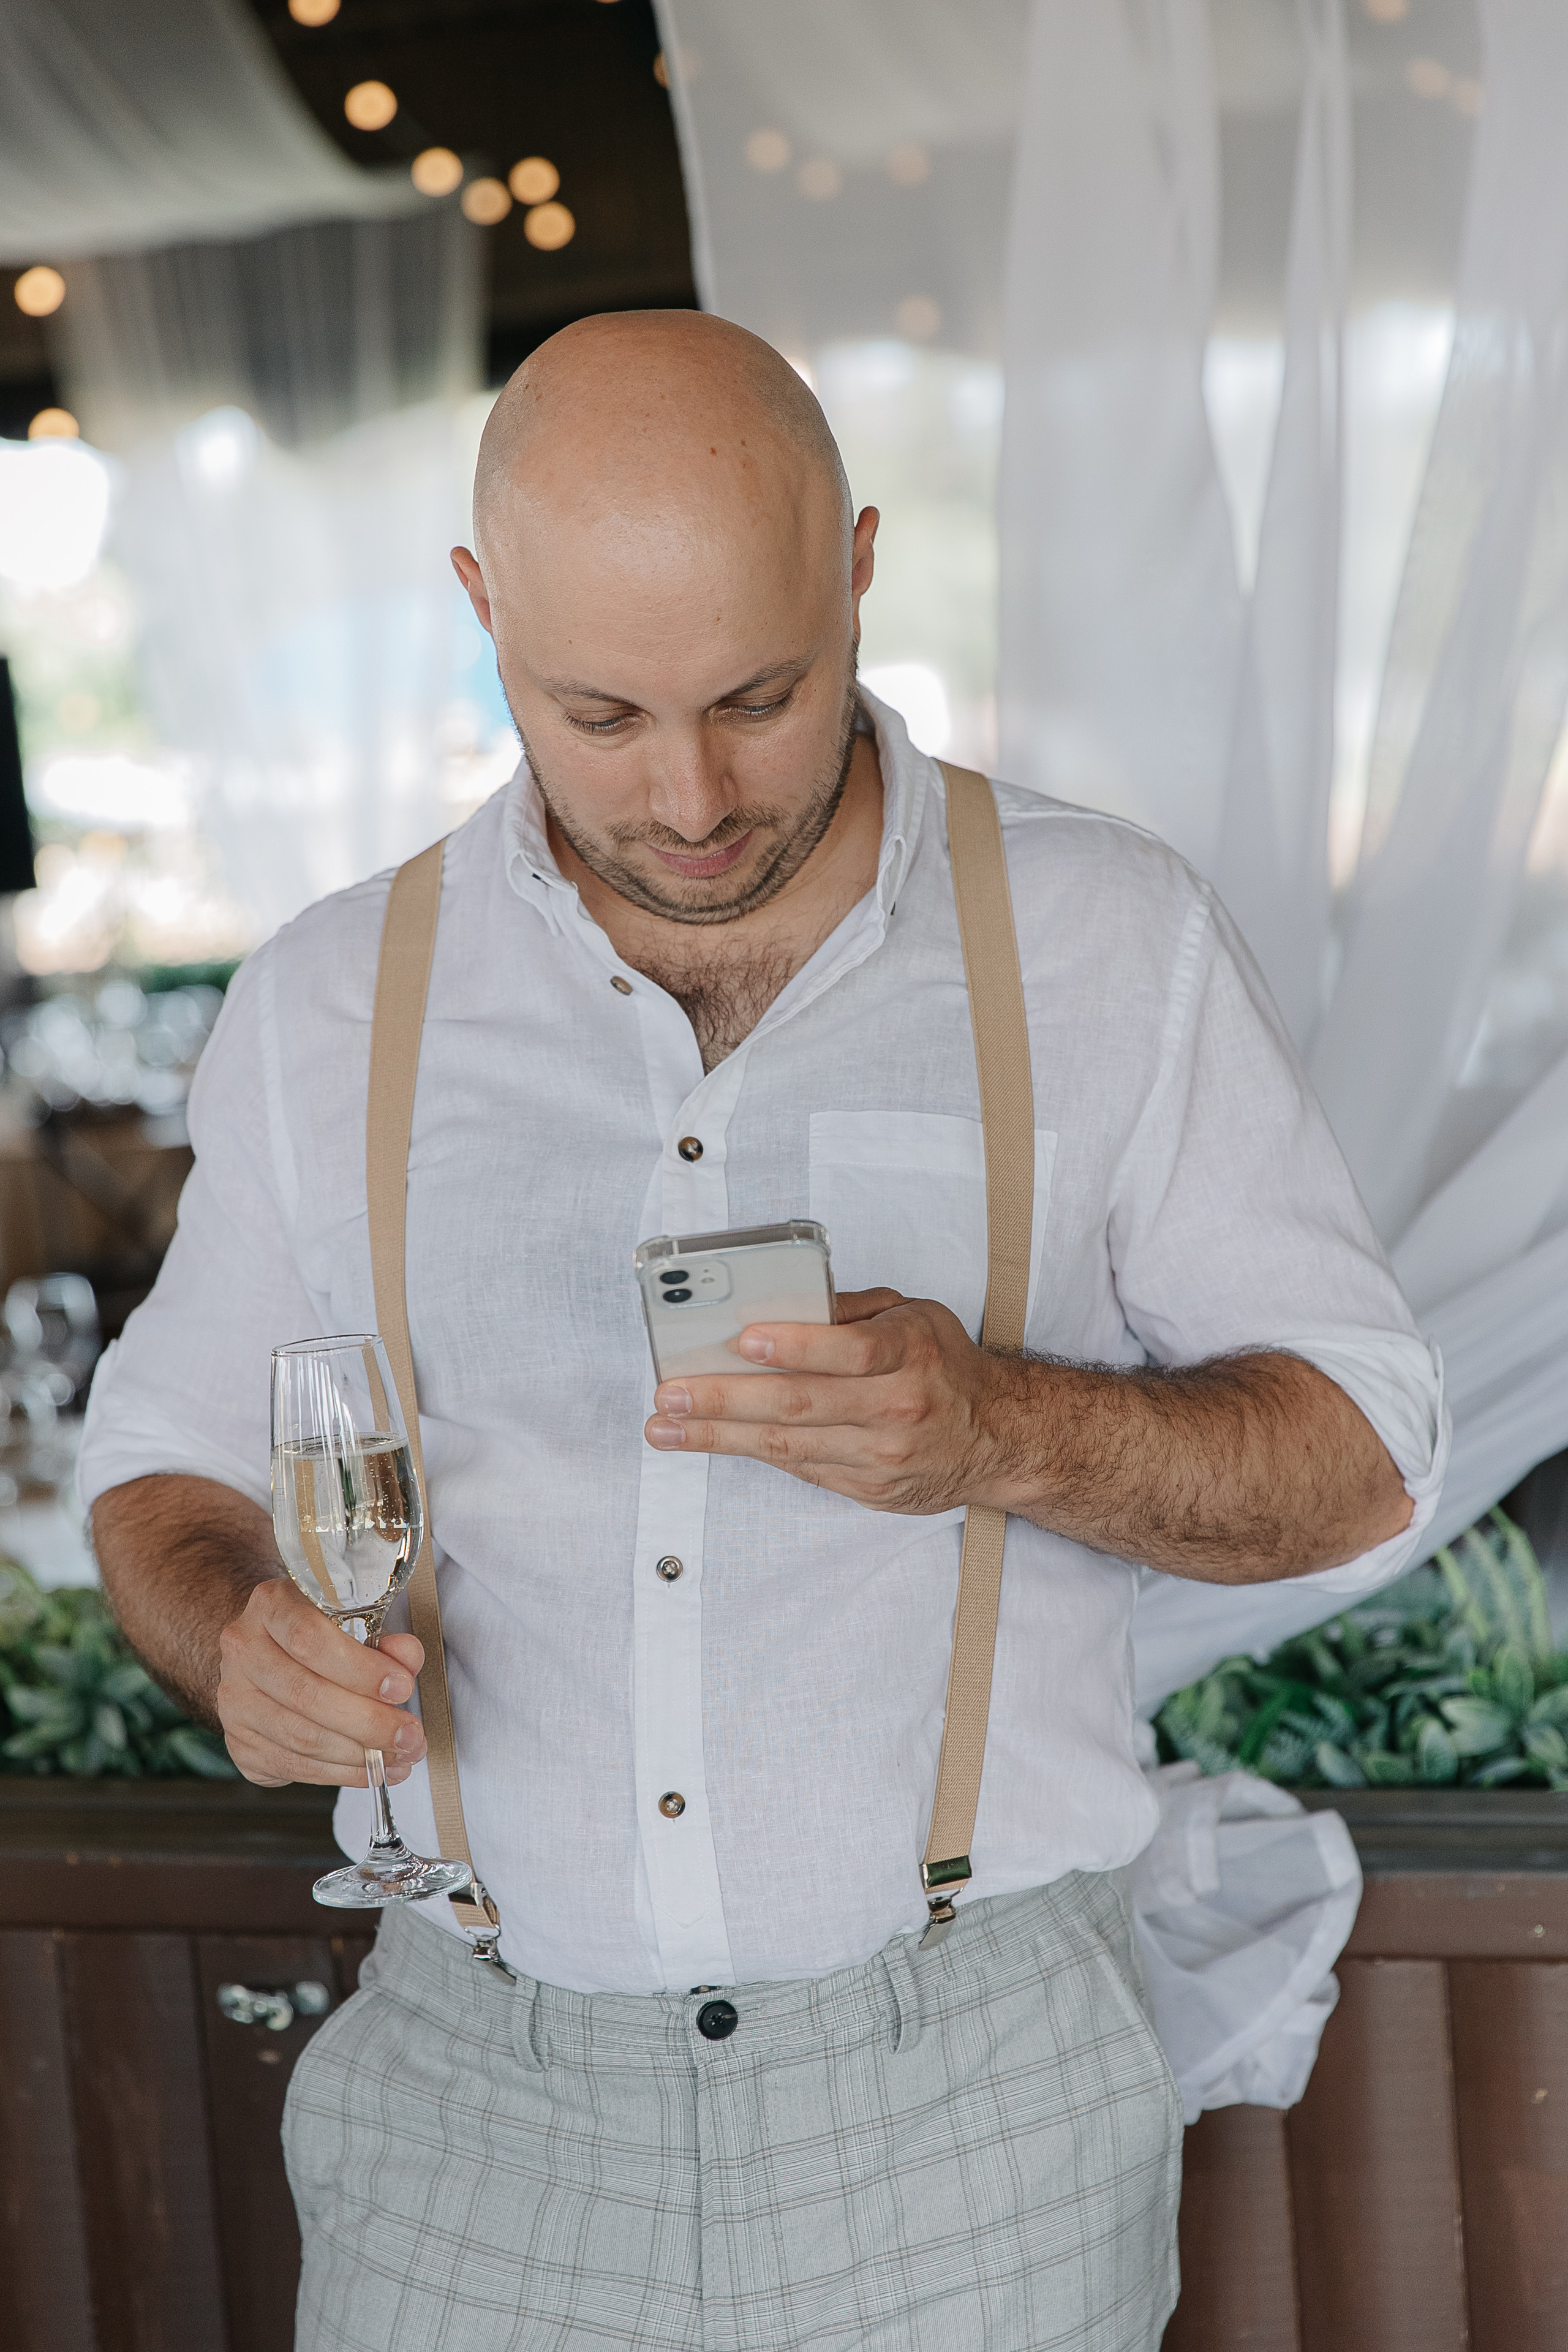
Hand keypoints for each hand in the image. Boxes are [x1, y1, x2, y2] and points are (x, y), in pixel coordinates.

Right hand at [216, 1578, 427, 1788]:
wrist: (268, 1653)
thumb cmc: (318, 1635)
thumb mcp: (353, 1621)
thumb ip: (384, 1638)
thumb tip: (405, 1658)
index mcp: (271, 1606)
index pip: (310, 1639)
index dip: (360, 1669)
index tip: (401, 1687)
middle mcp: (243, 1651)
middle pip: (306, 1695)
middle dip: (369, 1722)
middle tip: (410, 1735)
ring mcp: (233, 1701)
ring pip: (301, 1737)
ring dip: (359, 1754)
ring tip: (400, 1757)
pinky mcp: (238, 1743)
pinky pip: (293, 1765)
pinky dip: (339, 1773)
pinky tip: (371, 1770)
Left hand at [644, 1286, 1020, 1512]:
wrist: (1000, 1438)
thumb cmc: (945, 1367)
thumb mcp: (914, 1316)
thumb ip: (853, 1309)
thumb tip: (785, 1301)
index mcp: (909, 1352)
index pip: (848, 1350)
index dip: (795, 1346)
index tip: (743, 1341)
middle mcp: (897, 1407)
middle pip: (801, 1405)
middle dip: (727, 1400)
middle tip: (672, 1394)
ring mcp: (881, 1455)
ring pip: (789, 1446)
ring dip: (719, 1437)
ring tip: (666, 1427)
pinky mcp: (869, 1490)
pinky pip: (801, 1468)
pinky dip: (752, 1453)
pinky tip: (711, 1441)